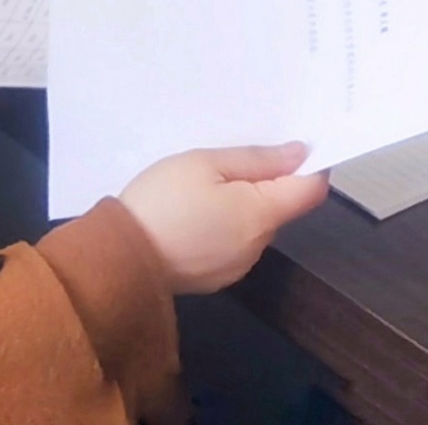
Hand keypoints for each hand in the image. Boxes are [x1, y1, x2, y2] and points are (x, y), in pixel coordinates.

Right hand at [114, 144, 330, 292]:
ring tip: (201, 190)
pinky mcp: (215, 278)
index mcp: (261, 216)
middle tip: (226, 163)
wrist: (116, 259)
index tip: (287, 148)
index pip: (310, 190)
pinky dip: (223, 227)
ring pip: (254, 225)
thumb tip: (300, 154)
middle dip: (264, 184)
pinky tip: (192, 217)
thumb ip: (257, 159)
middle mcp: (257, 247)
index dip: (309, 166)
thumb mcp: (204, 164)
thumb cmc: (162, 202)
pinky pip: (233, 244)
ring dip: (241, 206)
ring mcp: (236, 267)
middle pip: (280, 207)